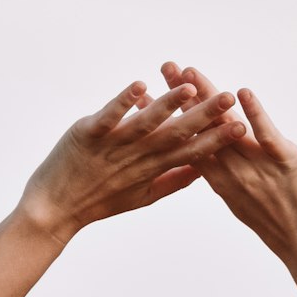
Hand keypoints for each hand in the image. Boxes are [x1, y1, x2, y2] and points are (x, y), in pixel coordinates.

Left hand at [15, 77, 246, 243]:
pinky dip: (123, 102)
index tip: (243, 127)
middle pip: (175, 135)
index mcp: (151, 170)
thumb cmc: (99, 201)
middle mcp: (136, 158)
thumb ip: (173, 181)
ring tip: (190, 88)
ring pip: (146, 124)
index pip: (191, 153)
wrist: (53, 211)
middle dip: (204, 116)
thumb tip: (202, 168)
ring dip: (168, 104)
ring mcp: (112, 146)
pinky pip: (109, 117)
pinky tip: (140, 85)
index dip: (217, 140)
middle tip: (229, 97)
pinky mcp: (88, 134)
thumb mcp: (141, 195)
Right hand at [153, 61, 296, 270]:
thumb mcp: (246, 206)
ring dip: (210, 96)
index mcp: (223, 184)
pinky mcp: (284, 160)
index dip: (172, 119)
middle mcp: (235, 173)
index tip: (153, 98)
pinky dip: (254, 112)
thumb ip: (230, 181)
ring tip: (191, 72)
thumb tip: (217, 164)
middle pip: (203, 127)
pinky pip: (265, 133)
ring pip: (227, 125)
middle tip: (167, 67)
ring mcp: (258, 166)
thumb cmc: (283, 232)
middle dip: (183, 96)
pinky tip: (241, 93)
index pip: (190, 144)